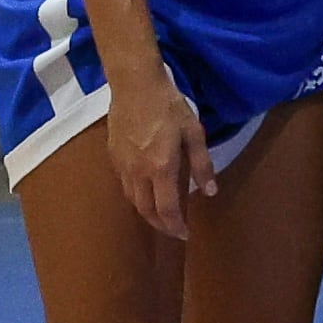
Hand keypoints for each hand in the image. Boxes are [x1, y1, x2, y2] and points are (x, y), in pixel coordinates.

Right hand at [107, 67, 214, 239]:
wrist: (135, 86)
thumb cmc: (169, 107)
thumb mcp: (194, 133)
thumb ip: (202, 165)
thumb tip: (209, 192)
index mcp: (161, 168)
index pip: (167, 209)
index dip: (176, 226)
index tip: (185, 235)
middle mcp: (138, 172)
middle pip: (146, 210)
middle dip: (161, 225)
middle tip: (174, 230)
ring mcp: (122, 166)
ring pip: (133, 200)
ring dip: (147, 212)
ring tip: (162, 215)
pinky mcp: (113, 157)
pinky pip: (125, 185)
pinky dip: (137, 196)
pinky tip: (148, 192)